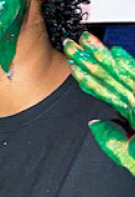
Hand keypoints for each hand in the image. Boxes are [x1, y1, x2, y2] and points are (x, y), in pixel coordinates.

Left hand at [64, 31, 134, 175]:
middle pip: (106, 75)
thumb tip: (94, 124)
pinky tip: (115, 53)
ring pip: (118, 73)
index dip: (84, 75)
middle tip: (69, 43)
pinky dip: (127, 66)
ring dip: (101, 56)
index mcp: (128, 110)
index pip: (101, 89)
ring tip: (85, 41)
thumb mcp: (126, 155)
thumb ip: (109, 139)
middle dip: (87, 58)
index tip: (69, 63)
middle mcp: (134, 99)